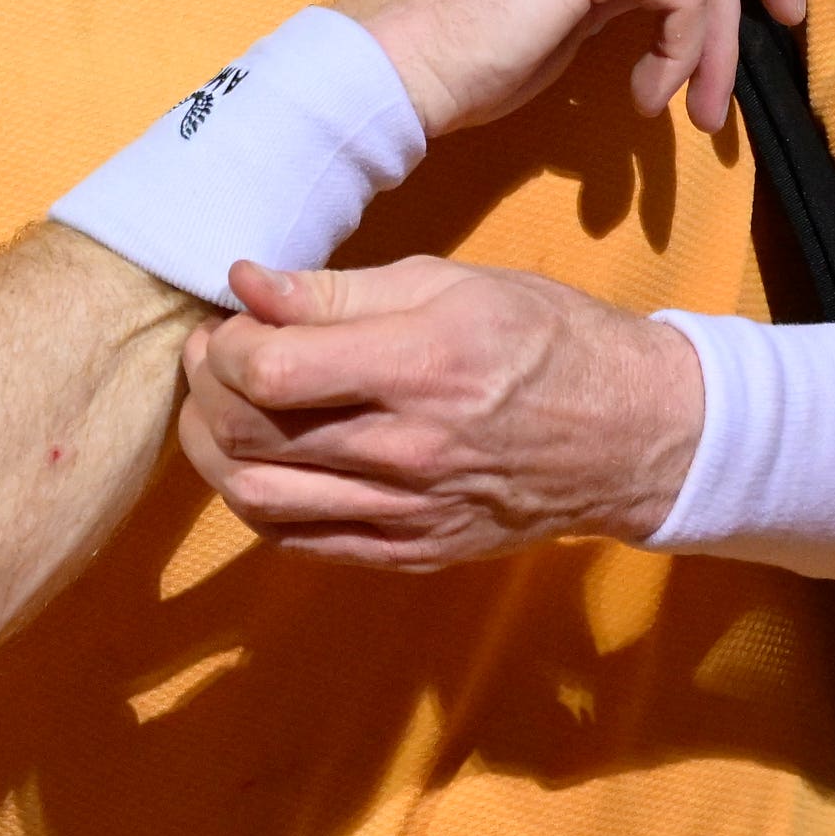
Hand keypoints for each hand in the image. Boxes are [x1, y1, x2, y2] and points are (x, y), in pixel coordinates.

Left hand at [177, 257, 703, 569]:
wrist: (629, 433)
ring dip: (215, 450)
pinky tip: (263, 457)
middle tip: (212, 354)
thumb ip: (336, 292)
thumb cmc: (542, 338)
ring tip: (223, 406)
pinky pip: (298, 540)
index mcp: (419, 368)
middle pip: (249, 436)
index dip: (225, 342)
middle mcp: (407, 451)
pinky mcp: (409, 552)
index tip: (231, 318)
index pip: (268, 372)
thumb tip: (244, 283)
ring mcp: (406, 514)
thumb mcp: (448, 283)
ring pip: (258, 498)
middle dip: (204, 389)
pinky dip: (258, 499)